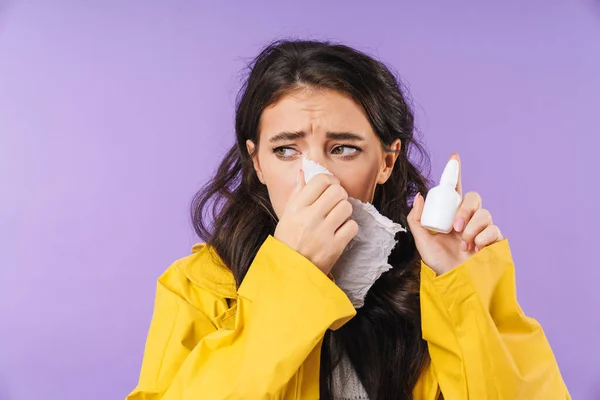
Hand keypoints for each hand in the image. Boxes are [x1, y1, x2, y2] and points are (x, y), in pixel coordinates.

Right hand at [274, 169, 358, 274]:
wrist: (291, 271)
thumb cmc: (288, 240)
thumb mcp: (286, 215)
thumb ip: (297, 193)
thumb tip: (304, 171)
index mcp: (296, 208)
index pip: (320, 181)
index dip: (329, 181)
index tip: (330, 187)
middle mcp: (309, 218)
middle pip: (337, 191)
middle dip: (339, 194)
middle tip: (335, 202)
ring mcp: (323, 233)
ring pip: (346, 207)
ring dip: (344, 211)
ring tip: (337, 217)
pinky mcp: (335, 247)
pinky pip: (352, 226)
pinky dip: (348, 227)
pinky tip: (340, 231)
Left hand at [407, 153, 503, 274]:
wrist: (456, 281)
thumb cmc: (439, 262)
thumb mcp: (422, 241)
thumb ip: (417, 220)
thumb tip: (419, 195)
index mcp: (451, 215)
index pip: (455, 190)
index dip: (455, 173)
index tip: (454, 156)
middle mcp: (468, 218)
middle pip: (474, 198)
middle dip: (465, 210)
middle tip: (455, 228)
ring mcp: (482, 228)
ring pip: (485, 214)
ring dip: (472, 229)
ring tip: (464, 244)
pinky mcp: (494, 239)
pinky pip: (494, 229)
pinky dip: (482, 238)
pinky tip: (475, 249)